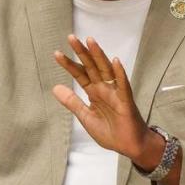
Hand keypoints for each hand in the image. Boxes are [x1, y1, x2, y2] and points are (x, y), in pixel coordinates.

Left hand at [53, 35, 161, 167]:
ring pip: (106, 70)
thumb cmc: (110, 131)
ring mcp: (115, 93)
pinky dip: (120, 73)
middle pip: (91, 67)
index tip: (56, 53)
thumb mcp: (85, 117)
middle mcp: (104, 88)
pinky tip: (115, 62)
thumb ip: (72, 102)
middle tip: (71, 38)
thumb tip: (55, 88)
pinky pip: (123, 85)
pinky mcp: (126, 101)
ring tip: (90, 41)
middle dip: (82, 53)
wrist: (129, 146)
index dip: (69, 64)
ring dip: (99, 56)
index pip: (80, 74)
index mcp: (94, 92)